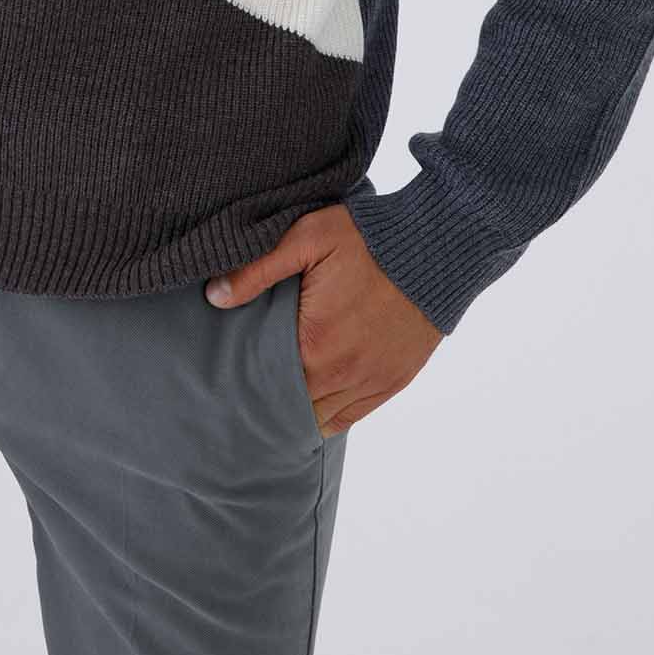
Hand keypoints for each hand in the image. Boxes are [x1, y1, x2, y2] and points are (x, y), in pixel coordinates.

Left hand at [205, 205, 442, 435]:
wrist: (438, 247)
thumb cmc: (369, 237)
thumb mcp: (308, 237)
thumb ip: (258, 269)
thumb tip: (215, 297)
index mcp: (315, 342)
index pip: (264, 382)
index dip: (244, 382)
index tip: (226, 378)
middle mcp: (343, 373)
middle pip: (290, 407)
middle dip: (265, 400)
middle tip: (242, 391)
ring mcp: (371, 381)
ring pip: (319, 418)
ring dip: (296, 410)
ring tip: (273, 399)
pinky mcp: (393, 381)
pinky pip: (350, 417)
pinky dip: (327, 415)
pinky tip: (309, 405)